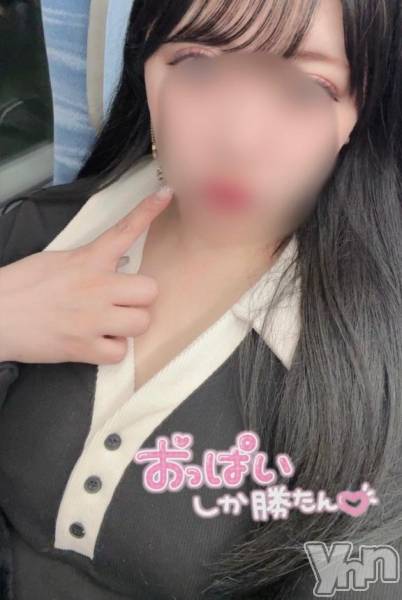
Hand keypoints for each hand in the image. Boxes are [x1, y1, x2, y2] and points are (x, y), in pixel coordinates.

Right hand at [0, 186, 172, 363]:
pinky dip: (111, 350)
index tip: (166, 193)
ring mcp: (92, 318)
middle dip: (140, 298)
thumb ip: (89, 263)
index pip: (125, 231)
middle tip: (122, 302)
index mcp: (88, 260)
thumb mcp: (57, 261)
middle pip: (151, 290)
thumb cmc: (21, 286)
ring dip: (129, 325)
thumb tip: (114, 267)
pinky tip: (97, 342)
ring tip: (110, 324)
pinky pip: (120, 352)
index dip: (148, 211)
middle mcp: (97, 287)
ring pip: (142, 322)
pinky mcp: (84, 347)